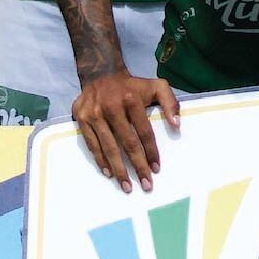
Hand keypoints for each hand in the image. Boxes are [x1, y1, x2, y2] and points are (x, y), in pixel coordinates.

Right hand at [72, 72, 180, 192]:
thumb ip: (170, 102)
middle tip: (146, 185)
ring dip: (118, 169)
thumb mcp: (156, 85)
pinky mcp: (81, 118)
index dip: (151, 151)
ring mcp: (95, 113)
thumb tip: (176, 124)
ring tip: (127, 186)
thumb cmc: (132, 85)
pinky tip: (109, 172)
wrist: (100, 73)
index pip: (144, 131)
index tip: (156, 168)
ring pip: (108, 147)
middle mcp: (111, 106)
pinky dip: (100, 159)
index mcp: (131, 99)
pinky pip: (92, 143)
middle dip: (138, 166)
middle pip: (127, 142)